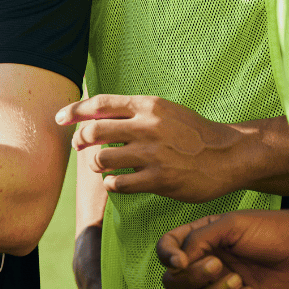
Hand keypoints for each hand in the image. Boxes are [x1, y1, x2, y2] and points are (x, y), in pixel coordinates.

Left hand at [57, 94, 250, 202]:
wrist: (229, 155)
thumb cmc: (192, 133)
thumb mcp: (165, 111)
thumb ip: (133, 112)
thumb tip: (94, 115)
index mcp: (148, 105)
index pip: (99, 104)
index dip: (74, 111)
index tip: (59, 118)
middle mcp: (148, 126)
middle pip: (93, 131)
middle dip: (80, 140)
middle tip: (80, 147)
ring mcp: (153, 154)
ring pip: (101, 159)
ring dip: (95, 165)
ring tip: (100, 166)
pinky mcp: (159, 179)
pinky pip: (118, 184)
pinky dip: (111, 184)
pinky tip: (117, 182)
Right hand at [156, 209, 288, 288]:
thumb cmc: (268, 230)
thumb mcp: (230, 225)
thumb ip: (199, 239)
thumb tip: (177, 261)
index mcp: (199, 238)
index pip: (166, 249)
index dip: (166, 257)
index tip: (182, 261)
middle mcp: (203, 261)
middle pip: (173, 282)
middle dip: (193, 279)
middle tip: (220, 266)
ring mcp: (218, 284)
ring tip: (240, 280)